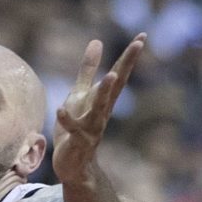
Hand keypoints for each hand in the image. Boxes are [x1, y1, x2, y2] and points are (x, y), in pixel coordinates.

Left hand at [52, 34, 144, 185]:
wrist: (74, 165)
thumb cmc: (76, 127)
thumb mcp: (80, 95)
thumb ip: (87, 70)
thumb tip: (97, 42)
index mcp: (103, 100)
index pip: (118, 74)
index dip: (129, 56)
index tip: (142, 36)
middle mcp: (102, 111)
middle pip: (116, 86)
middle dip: (126, 65)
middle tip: (137, 45)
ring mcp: (92, 127)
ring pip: (100, 108)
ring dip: (105, 92)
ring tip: (110, 75)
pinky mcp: (78, 142)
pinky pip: (73, 130)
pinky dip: (67, 120)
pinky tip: (60, 109)